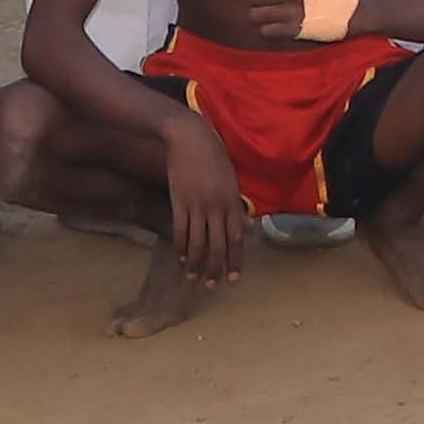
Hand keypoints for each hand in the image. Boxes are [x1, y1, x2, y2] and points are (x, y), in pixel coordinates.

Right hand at [156, 119, 248, 282]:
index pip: (236, 238)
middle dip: (216, 268)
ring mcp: (197, 205)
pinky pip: (181, 230)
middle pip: (218, 245)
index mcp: (232, 201)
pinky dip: (181, 247)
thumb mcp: (231, 179)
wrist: (190, 138)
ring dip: (196, 263)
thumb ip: (236, 204)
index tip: (234, 277)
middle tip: (212, 285)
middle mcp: (216, 207)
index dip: (235, 260)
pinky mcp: (179, 202)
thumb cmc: (214, 155)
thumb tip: (243, 226)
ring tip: (193, 278)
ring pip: (198, 242)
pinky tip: (181, 258)